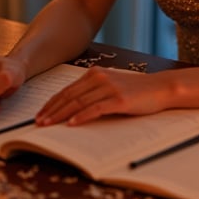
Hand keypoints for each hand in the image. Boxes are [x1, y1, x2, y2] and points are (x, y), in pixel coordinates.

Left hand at [35, 66, 169, 125]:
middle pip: (69, 96)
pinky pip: (95, 109)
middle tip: (38, 122)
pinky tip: (72, 124)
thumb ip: (94, 92)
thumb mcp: (112, 86)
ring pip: (79, 103)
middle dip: (51, 110)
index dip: (52, 102)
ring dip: (61, 115)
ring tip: (48, 125)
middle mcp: (100, 78)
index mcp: (96, 74)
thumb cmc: (136, 90)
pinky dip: (82, 116)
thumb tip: (72, 108)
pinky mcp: (119, 99)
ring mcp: (109, 88)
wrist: (161, 88)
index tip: (40, 113)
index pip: (67, 90)